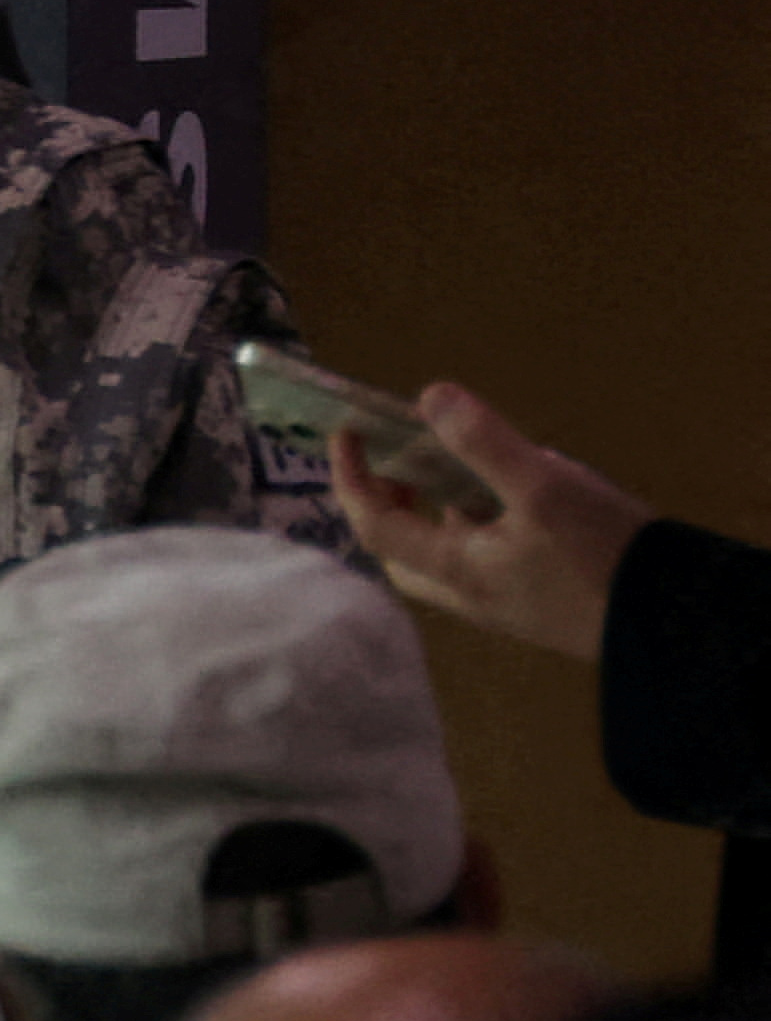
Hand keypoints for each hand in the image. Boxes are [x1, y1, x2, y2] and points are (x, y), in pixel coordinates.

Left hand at [334, 381, 647, 664]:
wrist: (673, 623)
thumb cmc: (604, 555)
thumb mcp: (546, 487)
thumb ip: (485, 443)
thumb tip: (431, 398)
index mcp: (456, 569)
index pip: (373, 524)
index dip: (350, 477)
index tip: (347, 435)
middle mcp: (469, 595)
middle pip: (401, 551)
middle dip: (388, 504)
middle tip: (398, 460)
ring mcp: (504, 604)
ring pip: (448, 557)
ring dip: (439, 513)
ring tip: (462, 467)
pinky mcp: (537, 605)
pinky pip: (489, 561)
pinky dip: (483, 525)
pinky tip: (522, 497)